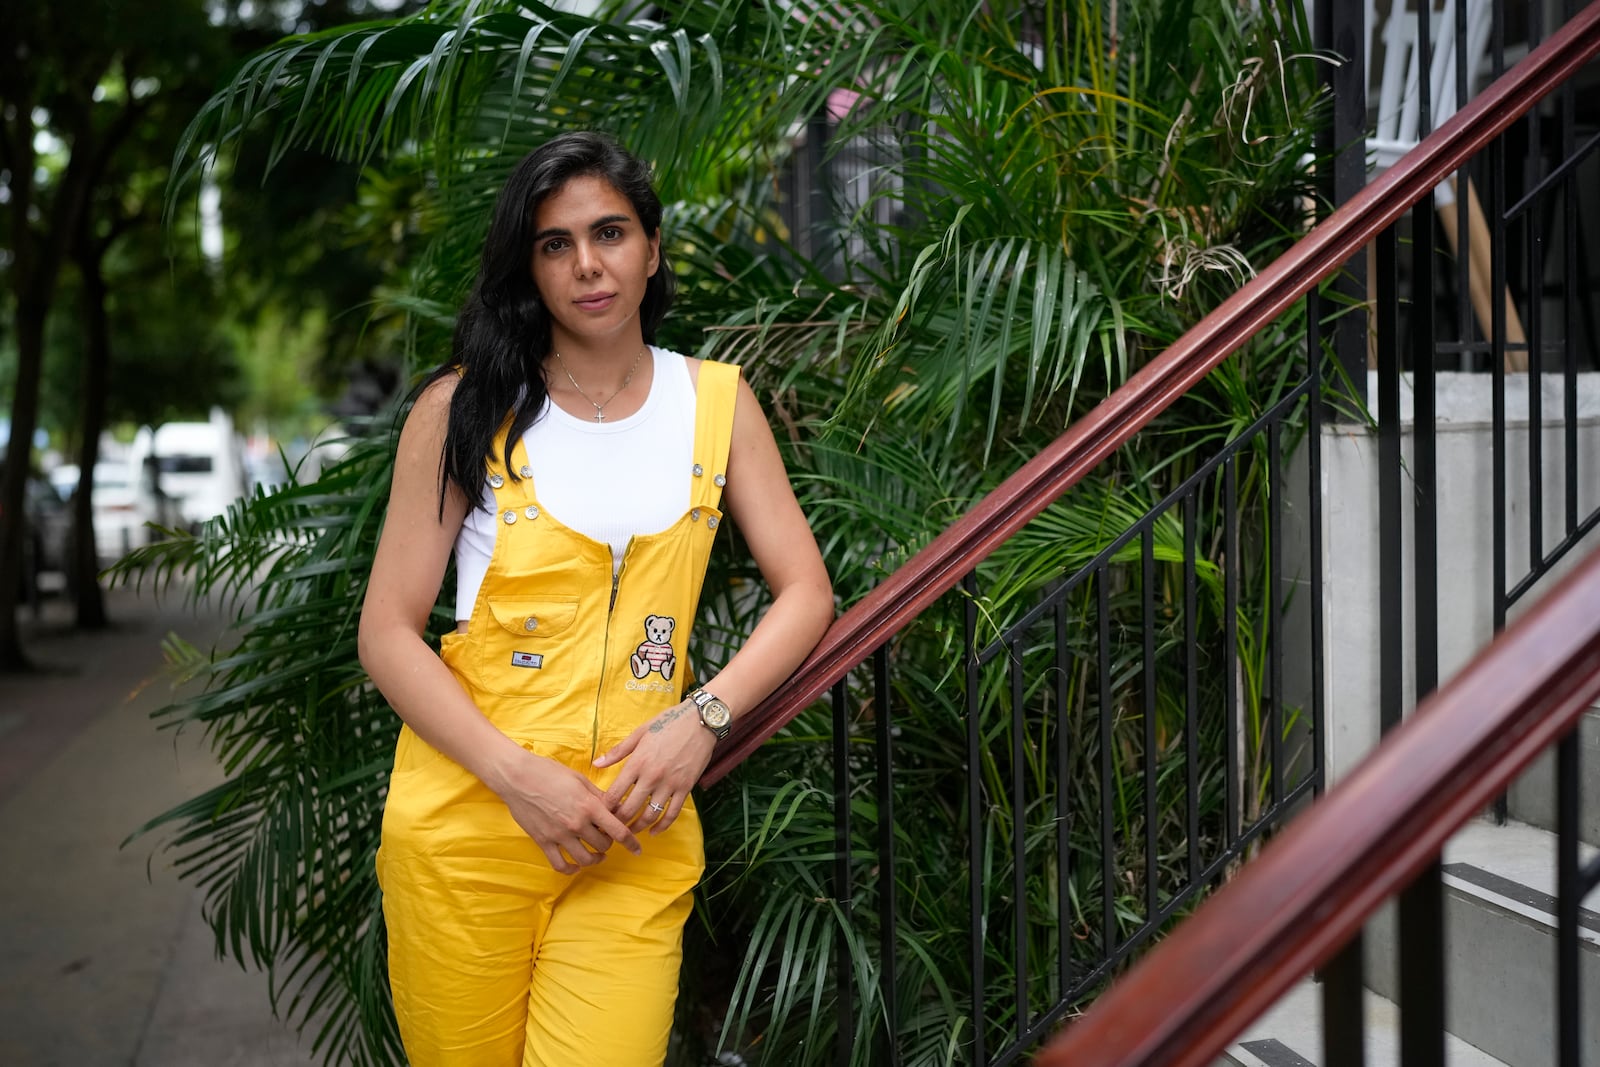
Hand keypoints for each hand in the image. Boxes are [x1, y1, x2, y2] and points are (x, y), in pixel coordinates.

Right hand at [491, 749, 640, 873]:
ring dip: (595, 859)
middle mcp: (576, 823)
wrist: (517, 777)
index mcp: (589, 806)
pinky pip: (560, 865)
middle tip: (607, 837)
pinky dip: (571, 870)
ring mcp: (559, 835)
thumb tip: (617, 807)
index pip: (618, 830)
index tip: (637, 849)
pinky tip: (575, 866)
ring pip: (585, 859)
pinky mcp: (543, 842)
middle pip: (603, 845)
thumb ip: (599, 796)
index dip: (631, 842)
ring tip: (597, 855)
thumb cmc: (549, 772)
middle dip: (609, 843)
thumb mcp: (580, 780)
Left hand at [594, 699, 716, 834]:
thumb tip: (596, 764)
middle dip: (618, 822)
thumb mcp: (640, 733)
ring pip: (650, 815)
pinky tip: (654, 831)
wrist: (700, 721)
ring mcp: (670, 784)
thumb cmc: (668, 723)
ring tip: (630, 832)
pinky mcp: (686, 788)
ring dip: (638, 827)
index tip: (601, 813)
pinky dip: (662, 826)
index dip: (605, 807)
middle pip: (630, 809)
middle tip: (612, 827)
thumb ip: (618, 752)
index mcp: (638, 762)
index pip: (615, 793)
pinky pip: (673, 813)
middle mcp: (652, 776)